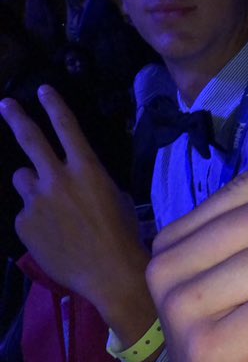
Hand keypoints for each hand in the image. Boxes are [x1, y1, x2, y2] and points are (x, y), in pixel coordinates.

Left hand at [0, 85, 154, 344]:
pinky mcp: (24, 223)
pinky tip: (53, 237)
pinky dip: (35, 221)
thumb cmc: (122, 233)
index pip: (67, 127)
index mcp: (86, 168)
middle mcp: (57, 178)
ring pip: (23, 179)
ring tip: (50, 208)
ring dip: (33, 186)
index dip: (54, 105)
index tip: (43, 89)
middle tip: (6, 104)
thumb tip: (71, 179)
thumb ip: (86, 180)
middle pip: (30, 140)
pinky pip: (25, 213)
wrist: (110, 272)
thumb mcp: (113, 195)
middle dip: (16, 117)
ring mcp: (37, 201)